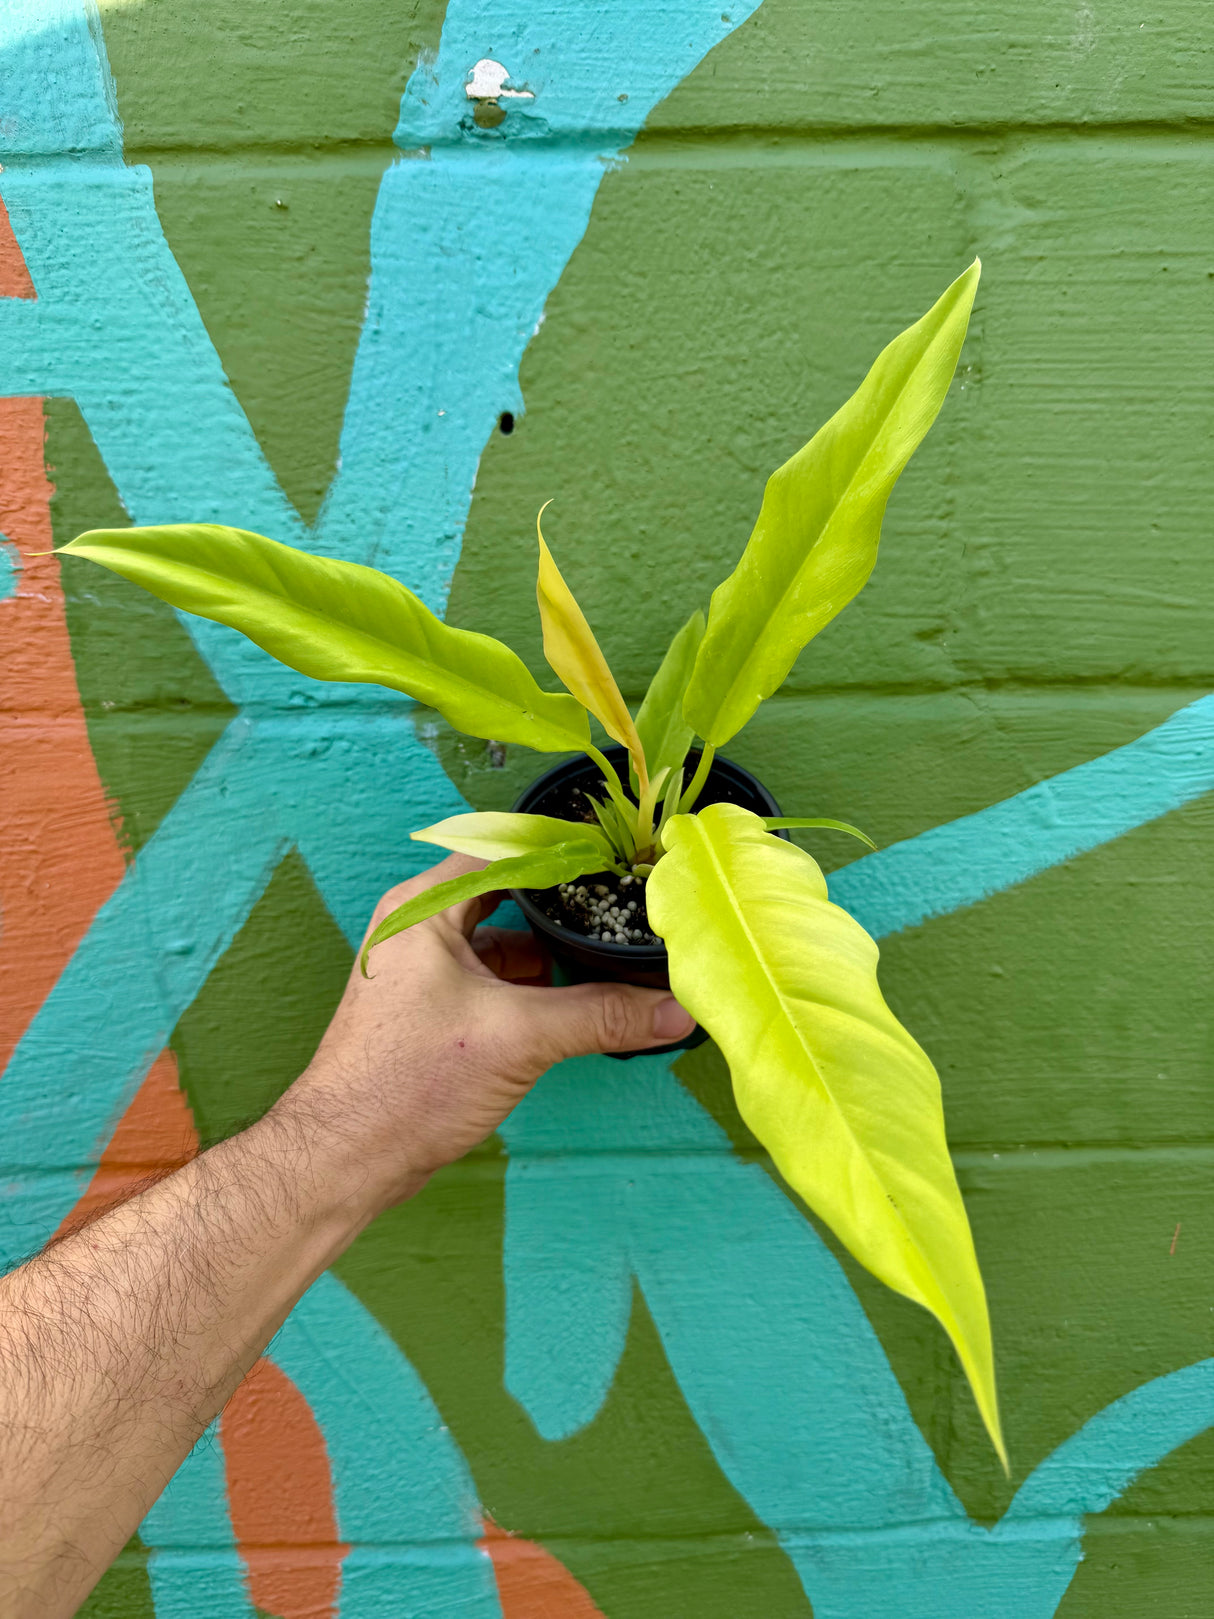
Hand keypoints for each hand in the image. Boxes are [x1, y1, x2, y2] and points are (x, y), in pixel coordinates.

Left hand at [280, 854, 694, 1211]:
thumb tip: (675, 1009)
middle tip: (630, 914)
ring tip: (615, 962)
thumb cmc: (405, 1083)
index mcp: (426, 907)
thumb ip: (603, 1016)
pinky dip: (538, 989)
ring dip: (556, 956)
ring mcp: (428, 969)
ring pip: (509, 941)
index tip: (624, 862)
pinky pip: (500, 980)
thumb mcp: (519, 1038)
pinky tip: (581, 1005)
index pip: (510, 851)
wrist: (346, 1158)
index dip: (569, 855)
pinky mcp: (437, 1008)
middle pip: (514, 896)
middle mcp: (422, 926)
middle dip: (570, 911)